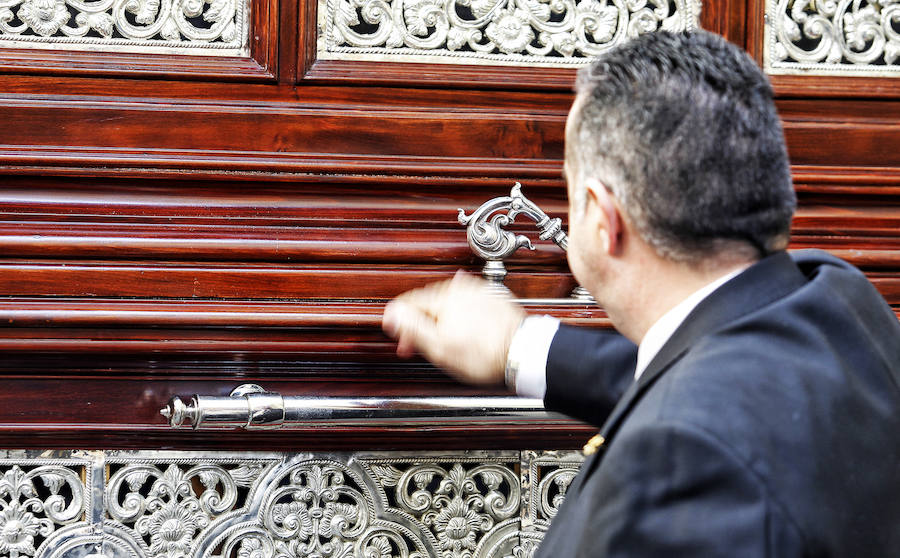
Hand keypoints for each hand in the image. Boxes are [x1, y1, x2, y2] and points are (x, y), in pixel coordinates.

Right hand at [382, 272, 525, 385]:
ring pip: (448, 303)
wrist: (522, 352)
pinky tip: (461, 328)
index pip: (409, 303)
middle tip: (416, 345)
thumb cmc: (484, 354)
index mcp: (444, 297)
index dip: (399, 321)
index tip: (397, 334)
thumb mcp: (440, 347)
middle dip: (420, 323)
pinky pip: (467, 304)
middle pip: (429, 303)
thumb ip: (413, 327)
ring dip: (439, 320)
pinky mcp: (493, 298)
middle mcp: (461, 288)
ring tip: (441, 340)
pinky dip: (459, 316)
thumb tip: (392, 312)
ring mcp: (479, 291)